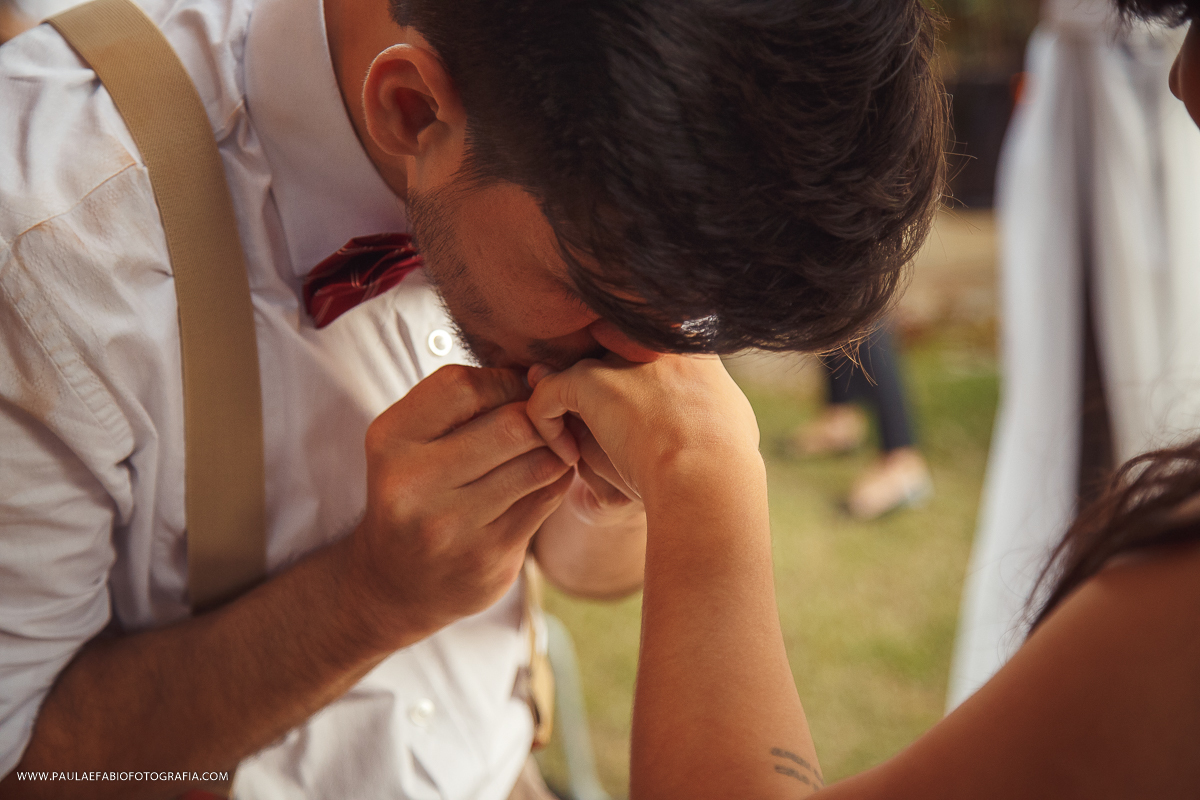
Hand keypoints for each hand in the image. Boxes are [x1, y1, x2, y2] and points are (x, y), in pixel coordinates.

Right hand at [348, 364, 574, 640]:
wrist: (394, 586)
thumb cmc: (415, 494)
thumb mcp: (410, 441)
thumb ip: (461, 403)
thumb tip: (539, 373)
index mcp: (391, 440)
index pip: (465, 386)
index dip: (505, 381)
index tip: (517, 391)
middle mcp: (413, 483)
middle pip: (512, 425)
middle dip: (540, 416)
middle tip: (548, 419)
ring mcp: (451, 526)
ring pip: (538, 463)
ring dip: (556, 449)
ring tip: (552, 446)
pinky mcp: (488, 556)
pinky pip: (546, 500)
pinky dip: (556, 481)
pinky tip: (545, 479)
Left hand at [526, 354, 759, 500]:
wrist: (707, 472)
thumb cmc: (726, 457)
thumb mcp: (733, 415)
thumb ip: (713, 395)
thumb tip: (719, 402)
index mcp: (688, 344)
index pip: (638, 342)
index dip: (627, 378)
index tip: (627, 417)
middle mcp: (651, 340)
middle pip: (605, 352)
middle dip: (594, 386)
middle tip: (591, 426)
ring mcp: (620, 357)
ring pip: (576, 373)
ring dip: (570, 410)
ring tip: (576, 448)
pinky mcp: (590, 381)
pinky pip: (547, 392)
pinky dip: (545, 422)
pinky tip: (566, 456)